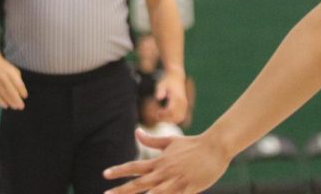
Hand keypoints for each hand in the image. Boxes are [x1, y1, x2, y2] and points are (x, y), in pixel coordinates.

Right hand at [0, 55, 27, 109]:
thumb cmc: (5, 68)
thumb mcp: (13, 70)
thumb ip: (18, 80)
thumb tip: (21, 93)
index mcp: (10, 71)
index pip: (17, 82)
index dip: (21, 89)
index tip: (25, 96)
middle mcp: (2, 76)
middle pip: (10, 89)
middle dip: (16, 99)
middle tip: (21, 106)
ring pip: (3, 93)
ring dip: (9, 101)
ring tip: (15, 107)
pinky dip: (0, 101)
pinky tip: (5, 106)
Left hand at [104, 131, 230, 193]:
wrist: (215, 147)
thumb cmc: (193, 144)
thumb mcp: (170, 141)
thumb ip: (152, 140)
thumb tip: (137, 133)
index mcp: (159, 161)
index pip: (135, 166)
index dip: (119, 170)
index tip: (105, 174)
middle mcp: (164, 172)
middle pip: (139, 183)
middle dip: (122, 190)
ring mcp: (176, 182)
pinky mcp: (188, 189)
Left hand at [156, 73, 187, 124]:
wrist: (176, 75)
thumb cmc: (167, 80)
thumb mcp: (161, 83)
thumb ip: (160, 90)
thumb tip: (158, 97)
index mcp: (177, 97)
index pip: (171, 111)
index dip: (164, 115)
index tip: (157, 114)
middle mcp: (183, 102)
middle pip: (176, 117)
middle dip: (167, 119)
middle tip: (158, 117)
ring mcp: (185, 104)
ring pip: (180, 118)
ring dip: (171, 120)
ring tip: (162, 117)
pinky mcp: (185, 106)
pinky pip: (182, 116)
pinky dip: (175, 119)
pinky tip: (167, 116)